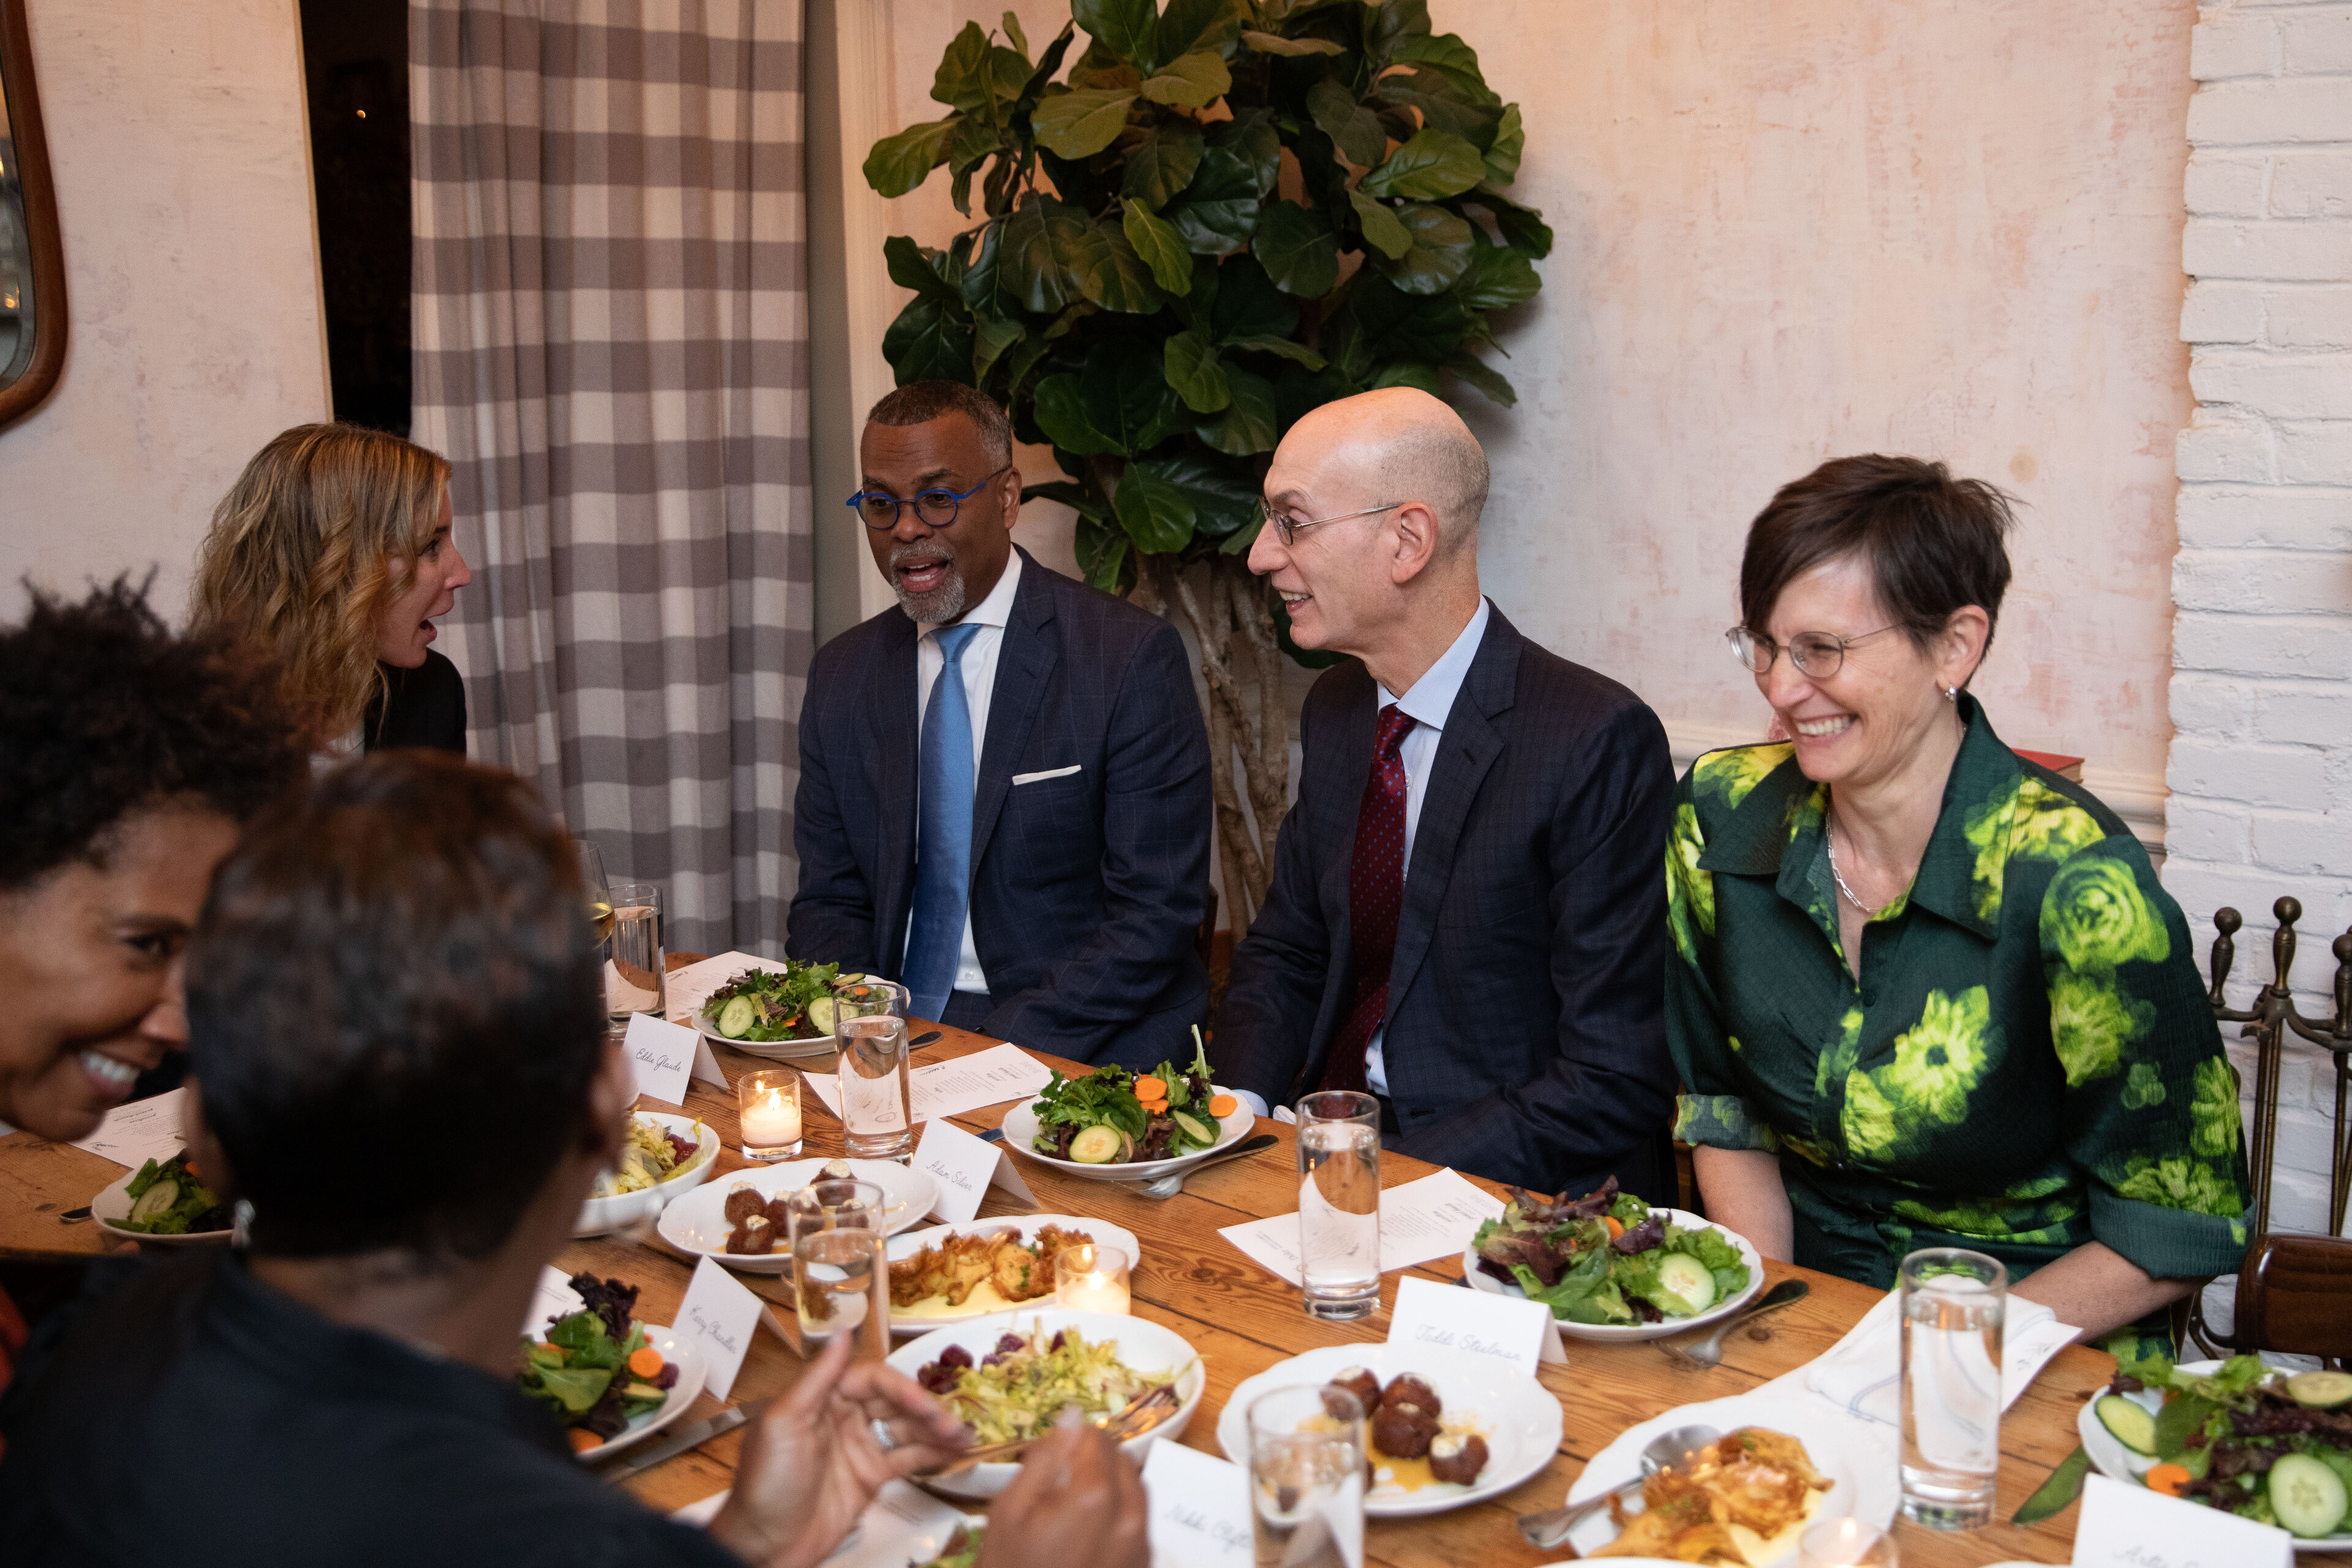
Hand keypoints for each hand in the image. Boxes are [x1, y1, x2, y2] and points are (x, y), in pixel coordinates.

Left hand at [708, 1333, 970, 1567]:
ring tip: (964, 1437)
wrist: (764, 1547)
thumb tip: (841, 1332)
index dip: (901, 1387)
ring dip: (935, 1429)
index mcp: (821, 1398)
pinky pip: (907, 1457)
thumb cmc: (764, 1484)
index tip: (925, 1403)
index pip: (871, 1379)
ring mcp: (859, 1446)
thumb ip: (816, 1378)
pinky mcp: (870, 1476)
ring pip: (906, 1427)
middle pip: (894, 1401)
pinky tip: (955, 1450)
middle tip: (952, 1424)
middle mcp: (843, 1416)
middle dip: (926, 1409)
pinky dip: (932, 1452)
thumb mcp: (783, 1424)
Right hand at [975, 1419, 1148, 1567]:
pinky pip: (1138, 1523)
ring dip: (1110, 1486)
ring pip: (1135, 1491)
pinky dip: (1119, 1515)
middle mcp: (1131, 1520)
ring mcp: (1141, 1548)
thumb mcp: (1009, 1512)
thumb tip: (1072, 1417)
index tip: (1054, 1455)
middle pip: (1122, 1462)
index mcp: (1096, 1498)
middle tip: (1060, 1480)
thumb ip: (1045, 1459)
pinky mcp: (1143, 1567)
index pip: (1097, 1438)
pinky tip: (1087, 1534)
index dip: (1073, 1439)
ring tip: (1073, 1508)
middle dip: (1095, 1461)